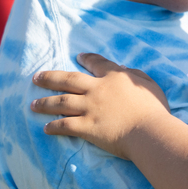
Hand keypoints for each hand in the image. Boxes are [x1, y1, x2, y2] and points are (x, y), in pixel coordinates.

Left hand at [30, 53, 170, 158]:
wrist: (149, 131)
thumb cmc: (154, 108)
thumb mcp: (149, 84)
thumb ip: (135, 74)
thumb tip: (123, 69)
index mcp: (114, 77)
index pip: (96, 63)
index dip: (86, 59)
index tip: (77, 57)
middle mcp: (97, 90)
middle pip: (68, 80)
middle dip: (50, 78)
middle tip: (36, 78)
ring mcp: (90, 109)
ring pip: (61, 103)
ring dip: (45, 103)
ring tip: (33, 104)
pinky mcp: (87, 127)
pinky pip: (65, 125)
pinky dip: (54, 127)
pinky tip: (46, 128)